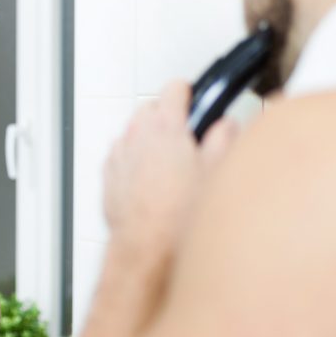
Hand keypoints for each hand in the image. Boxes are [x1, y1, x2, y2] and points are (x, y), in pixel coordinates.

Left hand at [103, 80, 238, 249]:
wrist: (147, 248)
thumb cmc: (178, 215)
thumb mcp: (216, 172)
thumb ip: (223, 139)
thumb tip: (226, 126)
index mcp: (166, 128)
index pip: (175, 89)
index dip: (188, 92)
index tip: (195, 101)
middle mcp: (137, 136)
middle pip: (150, 108)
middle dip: (167, 116)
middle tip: (186, 137)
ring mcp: (120, 155)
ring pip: (133, 132)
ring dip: (148, 139)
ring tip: (169, 163)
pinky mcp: (109, 176)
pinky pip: (121, 156)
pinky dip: (133, 160)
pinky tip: (150, 180)